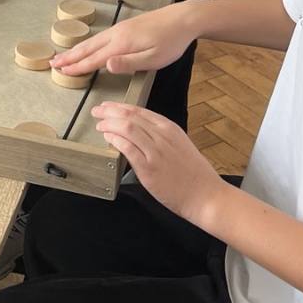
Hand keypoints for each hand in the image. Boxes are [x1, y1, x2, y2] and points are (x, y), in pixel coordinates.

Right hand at [53, 1, 199, 76]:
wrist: (182, 18)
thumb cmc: (170, 42)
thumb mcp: (153, 58)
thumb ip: (129, 63)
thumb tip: (106, 66)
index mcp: (121, 44)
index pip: (94, 59)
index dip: (77, 67)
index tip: (62, 72)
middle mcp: (116, 34)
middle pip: (88, 48)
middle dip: (70, 57)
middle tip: (52, 64)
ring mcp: (120, 29)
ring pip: (92, 41)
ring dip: (76, 49)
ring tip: (63, 56)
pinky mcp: (125, 26)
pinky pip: (100, 37)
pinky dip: (88, 43)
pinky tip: (87, 46)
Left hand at [91, 103, 226, 226]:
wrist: (206, 195)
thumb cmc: (194, 174)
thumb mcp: (180, 146)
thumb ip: (161, 138)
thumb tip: (139, 134)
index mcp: (170, 128)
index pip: (139, 111)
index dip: (120, 107)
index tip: (107, 106)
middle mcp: (162, 136)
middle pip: (130, 116)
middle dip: (109, 111)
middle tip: (96, 111)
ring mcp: (156, 152)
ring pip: (127, 128)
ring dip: (109, 124)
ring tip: (99, 125)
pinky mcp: (150, 169)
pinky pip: (128, 148)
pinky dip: (115, 140)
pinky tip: (108, 138)